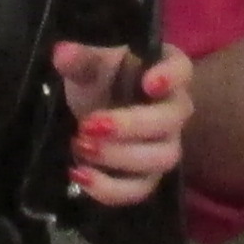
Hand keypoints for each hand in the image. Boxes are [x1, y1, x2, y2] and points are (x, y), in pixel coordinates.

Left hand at [58, 42, 194, 209]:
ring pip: (161, 158)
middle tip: (89, 125)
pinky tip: (80, 174)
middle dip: (130, 125)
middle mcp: (174, 109)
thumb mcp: (88, 65)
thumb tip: (62, 53)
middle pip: (170, 121)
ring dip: (119, 156)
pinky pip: (140, 189)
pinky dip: (110, 188)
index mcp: (164, 71)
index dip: (170, 77)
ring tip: (80, 146)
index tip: (149, 82)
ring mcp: (165, 145)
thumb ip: (80, 59)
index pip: (182, 69)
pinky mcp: (147, 176)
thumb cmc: (100, 79)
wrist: (93, 112)